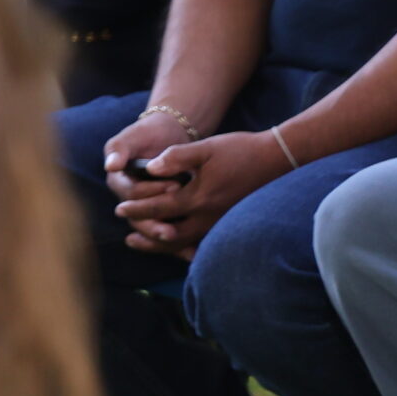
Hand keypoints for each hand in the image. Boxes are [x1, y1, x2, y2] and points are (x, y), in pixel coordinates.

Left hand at [114, 130, 293, 259]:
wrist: (276, 159)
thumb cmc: (239, 151)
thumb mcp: (205, 148)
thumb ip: (176, 157)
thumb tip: (151, 168)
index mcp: (199, 197)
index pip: (160, 209)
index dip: (138, 209)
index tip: (120, 209)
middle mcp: (209, 216)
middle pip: (171, 235)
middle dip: (148, 236)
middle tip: (128, 238)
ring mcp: (222, 223)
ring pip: (188, 243)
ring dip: (165, 246)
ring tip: (148, 246)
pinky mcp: (230, 222)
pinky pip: (204, 242)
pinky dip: (187, 247)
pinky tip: (179, 247)